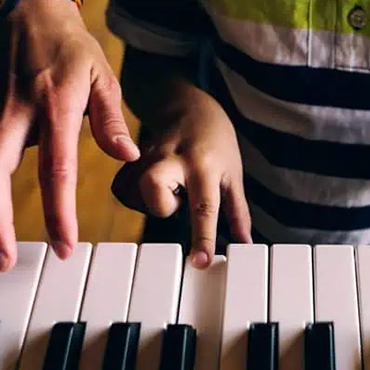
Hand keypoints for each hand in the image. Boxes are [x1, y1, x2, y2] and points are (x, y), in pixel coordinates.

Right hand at [0, 0, 139, 270]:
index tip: (63, 245)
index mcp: (54, 105)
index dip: (58, 212)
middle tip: (3, 260)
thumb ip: (112, 118)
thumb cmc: (71, 49)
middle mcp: (10, 111)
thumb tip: (128, 155)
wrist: (27, 11)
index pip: (56, 169)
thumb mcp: (103, 76)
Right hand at [111, 86, 250, 267]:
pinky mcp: (126, 159)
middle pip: (155, 195)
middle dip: (163, 206)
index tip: (200, 262)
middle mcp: (172, 159)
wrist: (189, 106)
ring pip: (137, 196)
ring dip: (154, 201)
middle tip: (179, 196)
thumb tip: (245, 245)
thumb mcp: (233, 175)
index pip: (204, 208)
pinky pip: (123, 191)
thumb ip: (238, 213)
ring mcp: (145, 156)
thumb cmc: (216, 143)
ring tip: (171, 186)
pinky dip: (137, 195)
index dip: (203, 239)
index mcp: (204, 165)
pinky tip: (154, 185)